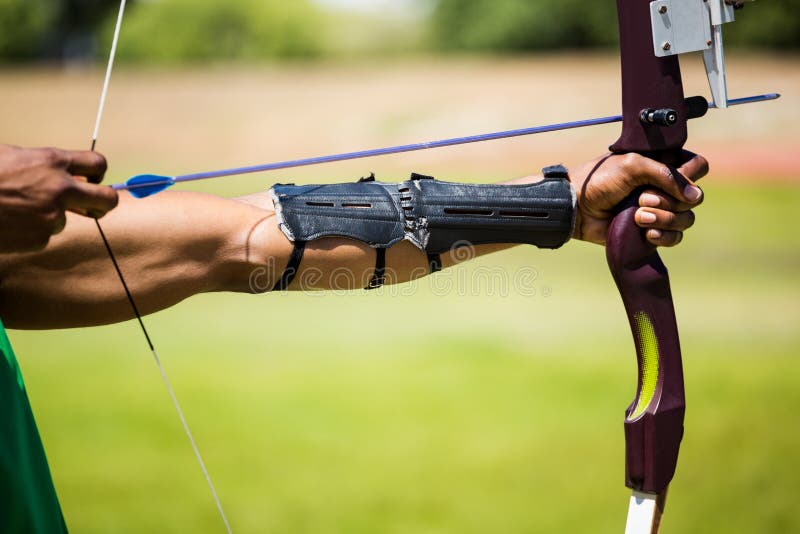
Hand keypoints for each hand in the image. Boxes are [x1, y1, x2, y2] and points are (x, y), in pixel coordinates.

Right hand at [0, 144, 116, 252]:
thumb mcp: (11, 155)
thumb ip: (41, 164)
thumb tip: (62, 172)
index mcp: (52, 162)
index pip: (97, 163)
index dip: (98, 172)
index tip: (92, 179)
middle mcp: (59, 189)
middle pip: (106, 200)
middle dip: (103, 204)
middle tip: (93, 207)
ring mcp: (52, 216)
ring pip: (64, 219)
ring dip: (47, 217)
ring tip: (15, 209)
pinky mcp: (41, 239)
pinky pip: (44, 235)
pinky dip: (31, 231)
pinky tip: (10, 223)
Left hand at [570, 151, 707, 246]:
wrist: (576, 208)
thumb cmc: (599, 181)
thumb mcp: (631, 166)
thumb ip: (665, 175)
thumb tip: (695, 196)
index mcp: (662, 166)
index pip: (697, 167)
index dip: (690, 175)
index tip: (669, 180)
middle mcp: (664, 188)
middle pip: (694, 198)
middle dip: (669, 200)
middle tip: (641, 198)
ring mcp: (659, 211)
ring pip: (686, 219)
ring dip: (664, 219)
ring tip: (638, 217)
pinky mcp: (651, 232)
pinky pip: (674, 238)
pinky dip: (663, 237)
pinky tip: (645, 234)